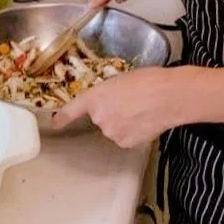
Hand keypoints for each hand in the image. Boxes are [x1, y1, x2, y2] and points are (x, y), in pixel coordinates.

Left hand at [52, 68, 185, 146]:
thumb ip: (107, 93)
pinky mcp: (125, 143)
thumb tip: (109, 102)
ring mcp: (112, 132)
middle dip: (111, 111)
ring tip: (140, 110)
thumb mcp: (120, 80)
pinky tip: (144, 121)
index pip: (72, 109)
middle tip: (130, 102)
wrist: (168, 96)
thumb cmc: (148, 81)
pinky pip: (125, 137)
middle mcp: (99, 117)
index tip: (55, 123)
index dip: (62, 117)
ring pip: (113, 128)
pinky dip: (132, 131)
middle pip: (100, 117)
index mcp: (95, 96)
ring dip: (123, 122)